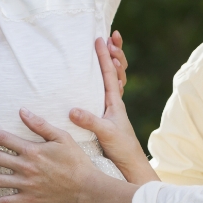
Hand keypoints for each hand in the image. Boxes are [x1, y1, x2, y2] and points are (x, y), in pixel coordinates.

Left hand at [0, 111, 137, 202]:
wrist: (86, 187)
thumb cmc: (76, 161)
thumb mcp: (62, 137)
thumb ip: (40, 125)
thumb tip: (22, 111)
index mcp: (32, 150)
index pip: (4, 139)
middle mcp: (25, 167)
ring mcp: (26, 184)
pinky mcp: (30, 198)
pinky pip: (8, 202)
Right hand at [70, 36, 157, 184]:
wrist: (130, 164)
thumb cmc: (121, 148)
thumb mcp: (105, 134)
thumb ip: (90, 121)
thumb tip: (72, 109)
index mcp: (115, 101)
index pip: (110, 73)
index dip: (104, 55)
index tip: (101, 39)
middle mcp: (115, 101)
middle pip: (117, 71)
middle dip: (114, 52)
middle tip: (111, 37)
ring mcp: (112, 108)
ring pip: (115, 79)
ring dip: (113, 62)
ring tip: (109, 48)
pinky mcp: (107, 115)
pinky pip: (108, 90)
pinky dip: (108, 78)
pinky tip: (100, 76)